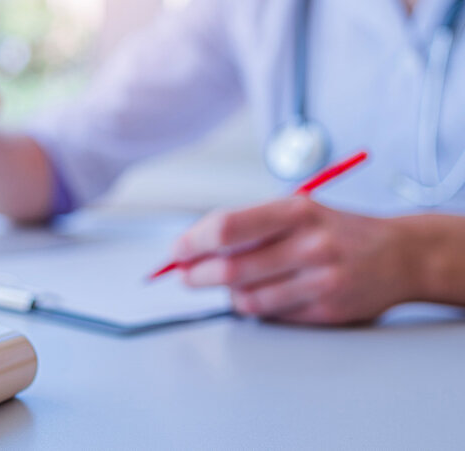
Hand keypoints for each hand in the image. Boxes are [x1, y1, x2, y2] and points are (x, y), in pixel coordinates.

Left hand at [173, 196, 418, 324]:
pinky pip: (271, 315)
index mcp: (295, 211)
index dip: (192, 243)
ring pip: (246, 299)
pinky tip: (268, 292)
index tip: (176, 252)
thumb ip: (245, 227)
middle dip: (197, 276)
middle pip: (230, 270)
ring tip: (234, 282)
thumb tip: (189, 249)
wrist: (400, 254)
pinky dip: (258, 306)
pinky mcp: (326, 310)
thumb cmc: (334, 230)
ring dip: (229, 294)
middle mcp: (309, 245)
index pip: (226, 229)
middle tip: (187, 275)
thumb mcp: (295, 211)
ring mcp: (320, 280)